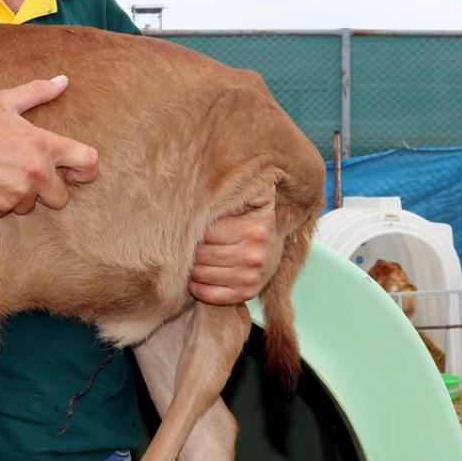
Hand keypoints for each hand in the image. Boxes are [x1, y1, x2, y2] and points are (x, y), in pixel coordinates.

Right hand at [0, 75, 97, 216]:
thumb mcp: (4, 101)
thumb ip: (38, 91)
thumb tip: (63, 81)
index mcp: (42, 144)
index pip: (88, 162)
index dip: (87, 170)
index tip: (74, 172)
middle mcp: (34, 172)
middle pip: (61, 197)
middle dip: (48, 190)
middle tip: (27, 175)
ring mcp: (17, 192)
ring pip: (31, 205)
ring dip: (20, 195)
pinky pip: (8, 211)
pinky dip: (0, 201)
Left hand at [190, 186, 279, 304]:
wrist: (274, 251)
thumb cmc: (254, 222)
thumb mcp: (258, 201)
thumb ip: (251, 187)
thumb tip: (246, 166)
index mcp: (255, 228)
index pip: (208, 232)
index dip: (195, 229)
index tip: (191, 226)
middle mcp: (255, 254)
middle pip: (202, 254)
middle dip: (191, 250)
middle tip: (187, 245)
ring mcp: (251, 276)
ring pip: (202, 274)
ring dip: (191, 269)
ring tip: (192, 260)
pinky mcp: (246, 294)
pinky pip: (211, 295)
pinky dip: (198, 288)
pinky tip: (197, 279)